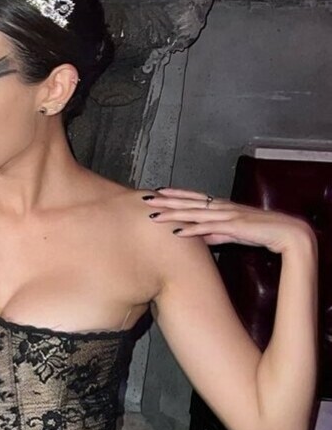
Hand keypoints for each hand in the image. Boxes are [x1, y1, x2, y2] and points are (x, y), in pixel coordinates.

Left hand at [143, 188, 315, 253]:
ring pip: (195, 213)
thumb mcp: (231, 233)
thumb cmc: (258, 232)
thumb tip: (195, 236)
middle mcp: (221, 207)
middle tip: (145, 200)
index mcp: (221, 206)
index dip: (174, 195)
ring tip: (154, 216)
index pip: (193, 197)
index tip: (156, 193)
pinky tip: (177, 232)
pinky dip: (192, 230)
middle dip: (166, 201)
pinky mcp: (233, 227)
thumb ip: (213, 233)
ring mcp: (227, 215)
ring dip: (173, 214)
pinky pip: (209, 228)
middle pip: (188, 202)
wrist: (284, 232)